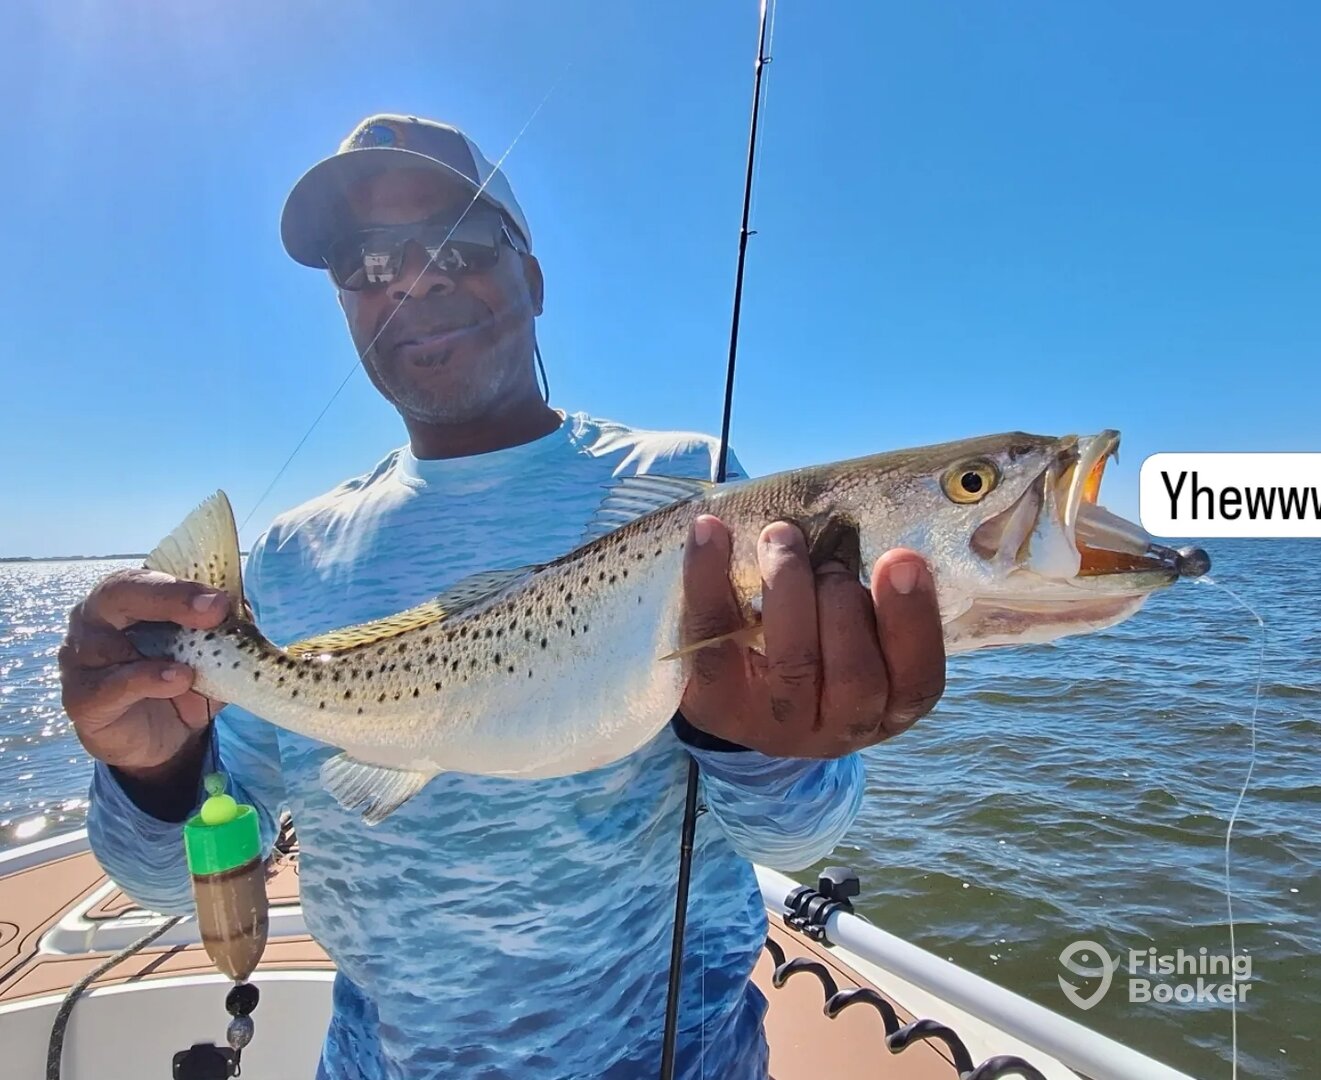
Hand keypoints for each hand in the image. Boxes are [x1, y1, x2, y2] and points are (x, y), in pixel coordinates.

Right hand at [59, 568, 229, 782]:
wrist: (164, 736)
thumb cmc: (180, 676)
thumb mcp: (210, 651)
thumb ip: (223, 629)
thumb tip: (243, 609)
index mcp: (126, 597)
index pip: (146, 577)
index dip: (182, 586)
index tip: (221, 601)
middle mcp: (94, 619)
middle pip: (117, 593)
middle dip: (168, 598)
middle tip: (214, 612)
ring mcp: (80, 658)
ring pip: (106, 642)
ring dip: (157, 652)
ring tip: (191, 668)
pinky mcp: (81, 698)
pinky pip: (108, 687)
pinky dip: (144, 682)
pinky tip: (175, 681)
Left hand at [678, 515, 945, 757]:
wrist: (741, 699)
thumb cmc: (818, 648)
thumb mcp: (861, 636)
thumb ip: (871, 597)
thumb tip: (859, 530)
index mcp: (888, 707)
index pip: (919, 680)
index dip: (913, 620)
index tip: (901, 556)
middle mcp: (837, 728)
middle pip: (856, 675)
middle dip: (842, 598)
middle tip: (828, 557)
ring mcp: (775, 722)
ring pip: (794, 662)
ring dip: (789, 585)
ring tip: (781, 536)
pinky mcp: (718, 704)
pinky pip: (715, 640)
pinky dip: (709, 578)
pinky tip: (711, 530)